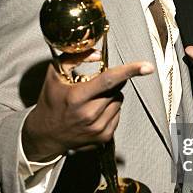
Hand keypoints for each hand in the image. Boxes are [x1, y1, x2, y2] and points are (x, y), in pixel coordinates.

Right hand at [22, 59, 153, 162]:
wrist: (45, 134)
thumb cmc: (51, 100)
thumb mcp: (55, 75)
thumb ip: (74, 58)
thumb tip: (98, 55)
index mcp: (77, 97)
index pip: (108, 80)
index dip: (129, 71)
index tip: (147, 66)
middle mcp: (89, 114)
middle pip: (116, 90)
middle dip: (110, 84)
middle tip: (92, 87)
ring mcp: (98, 128)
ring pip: (119, 101)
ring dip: (110, 97)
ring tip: (91, 101)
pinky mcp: (104, 138)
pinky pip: (118, 114)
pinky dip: (110, 110)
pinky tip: (94, 112)